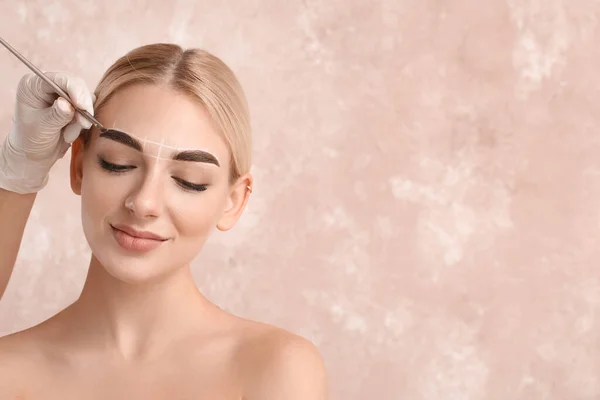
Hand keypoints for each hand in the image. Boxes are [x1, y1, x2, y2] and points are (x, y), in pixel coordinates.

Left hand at [0, 72, 93, 193]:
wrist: (34, 154)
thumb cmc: (30, 139)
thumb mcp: (41, 127)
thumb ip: (56, 115)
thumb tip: (68, 104)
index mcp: (34, 85)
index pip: (60, 79)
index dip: (75, 90)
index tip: (83, 107)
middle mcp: (49, 86)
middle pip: (77, 85)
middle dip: (82, 106)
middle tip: (83, 124)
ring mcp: (62, 95)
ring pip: (85, 99)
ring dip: (81, 119)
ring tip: (67, 134)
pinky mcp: (73, 106)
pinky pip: (87, 110)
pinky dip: (82, 124)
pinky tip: (69, 133)